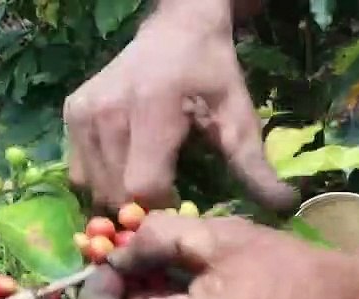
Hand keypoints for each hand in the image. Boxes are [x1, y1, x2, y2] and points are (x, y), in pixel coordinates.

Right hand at [62, 0, 294, 210]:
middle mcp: (108, 111)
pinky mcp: (71, 114)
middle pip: (116, 194)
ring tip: (150, 180)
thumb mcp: (239, 118)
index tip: (185, 203)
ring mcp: (83, 112)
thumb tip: (286, 207)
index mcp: (151, 111)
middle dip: (142, 209)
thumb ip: (255, 166)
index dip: (165, 207)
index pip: (144, 187)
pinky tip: (128, 166)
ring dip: (121, 198)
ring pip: (94, 188)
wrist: (177, 29)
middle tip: (168, 197)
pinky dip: (102, 180)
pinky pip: (80, 171)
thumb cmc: (211, 75)